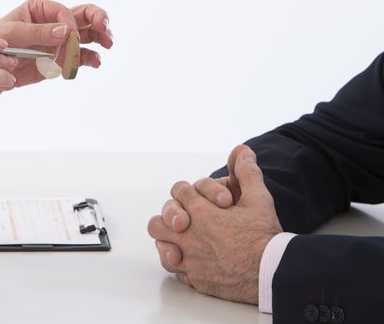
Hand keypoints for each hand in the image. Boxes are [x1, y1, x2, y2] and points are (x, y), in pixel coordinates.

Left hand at [0, 0, 112, 85]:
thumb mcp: (12, 34)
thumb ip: (38, 32)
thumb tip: (65, 30)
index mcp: (41, 9)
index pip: (64, 11)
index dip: (69, 24)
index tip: (68, 38)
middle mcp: (54, 22)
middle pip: (84, 16)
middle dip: (98, 20)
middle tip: (105, 28)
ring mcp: (61, 41)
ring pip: (88, 35)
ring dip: (100, 38)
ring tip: (108, 44)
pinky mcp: (63, 58)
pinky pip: (81, 57)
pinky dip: (90, 59)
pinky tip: (96, 62)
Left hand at [147, 145, 282, 303]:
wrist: (272, 272)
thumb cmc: (264, 235)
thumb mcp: (258, 198)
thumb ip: (246, 173)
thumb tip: (242, 151)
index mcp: (201, 212)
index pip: (179, 192)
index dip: (188, 192)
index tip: (197, 198)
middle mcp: (189, 236)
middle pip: (158, 222)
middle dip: (169, 217)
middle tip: (184, 220)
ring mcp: (190, 259)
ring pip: (162, 246)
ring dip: (169, 241)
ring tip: (184, 239)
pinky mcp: (195, 279)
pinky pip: (175, 269)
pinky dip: (181, 263)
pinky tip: (193, 259)